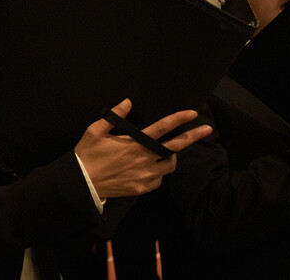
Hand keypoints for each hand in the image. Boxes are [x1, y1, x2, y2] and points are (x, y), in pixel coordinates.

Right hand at [75, 99, 211, 197]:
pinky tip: (151, 168)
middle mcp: (143, 159)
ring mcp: (144, 175)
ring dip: (171, 156)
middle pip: (174, 147)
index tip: (192, 113)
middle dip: (193, 137)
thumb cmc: (87, 154)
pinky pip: (159, 180)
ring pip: (169, 165)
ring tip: (168, 152)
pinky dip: (159, 173)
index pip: (161, 128)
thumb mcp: (95, 130)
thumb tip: (127, 102)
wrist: (82, 182)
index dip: (178, 119)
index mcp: (133, 143)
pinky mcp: (141, 188)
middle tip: (206, 130)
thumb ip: (115, 116)